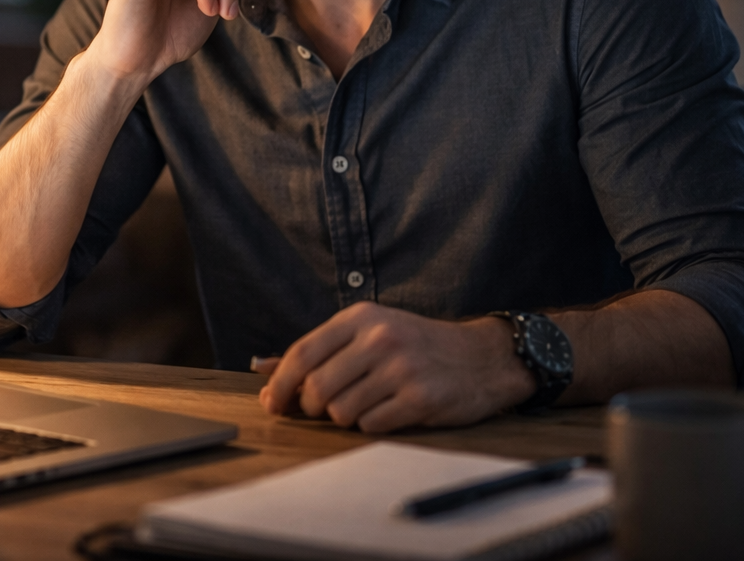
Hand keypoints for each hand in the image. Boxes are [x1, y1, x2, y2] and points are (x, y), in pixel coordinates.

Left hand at [257, 303, 536, 432]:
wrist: (481, 357)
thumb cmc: (415, 345)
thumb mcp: (367, 333)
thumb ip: (317, 350)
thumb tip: (262, 367)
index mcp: (360, 318)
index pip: (302, 354)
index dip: (279, 384)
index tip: (270, 404)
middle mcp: (380, 339)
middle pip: (317, 388)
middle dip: (313, 407)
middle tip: (326, 408)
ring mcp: (401, 369)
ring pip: (342, 411)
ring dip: (346, 416)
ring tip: (368, 403)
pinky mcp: (421, 399)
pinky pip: (372, 426)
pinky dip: (373, 425)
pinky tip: (390, 411)